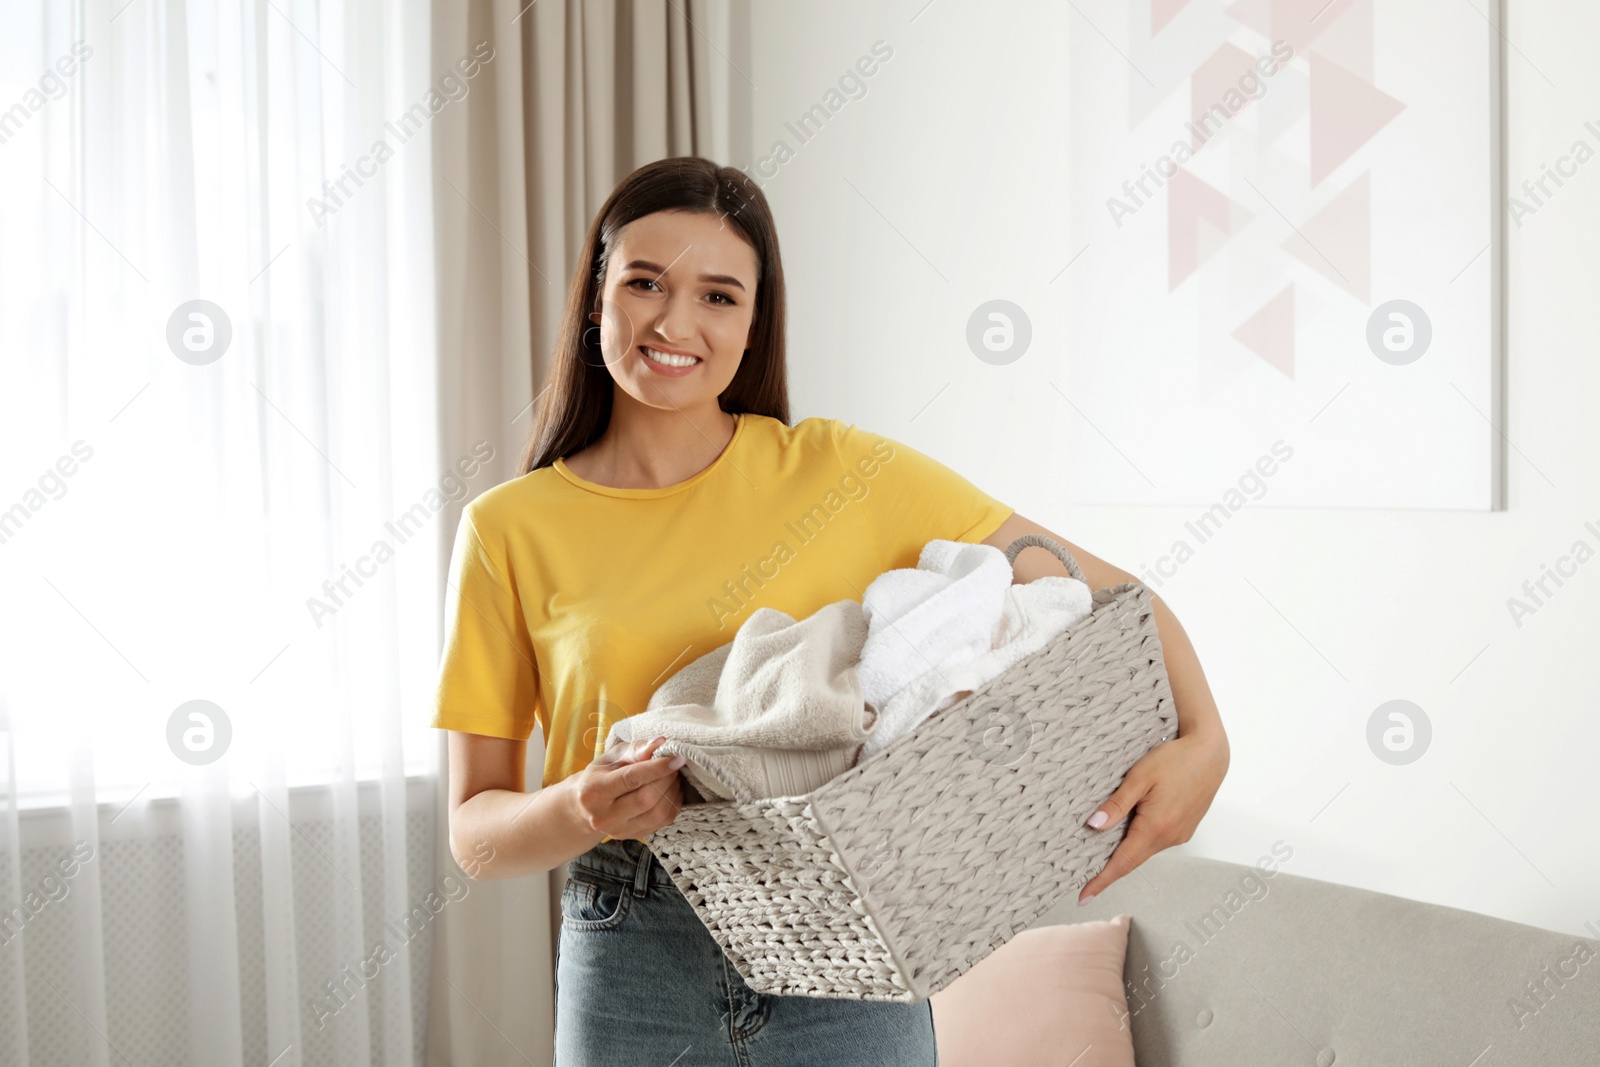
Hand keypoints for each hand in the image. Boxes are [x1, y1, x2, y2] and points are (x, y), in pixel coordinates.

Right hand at [569, 736, 687, 842]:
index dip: (658, 768)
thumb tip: (661, 743)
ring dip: (673, 791)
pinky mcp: (633, 837)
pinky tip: (671, 789)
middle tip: (674, 763)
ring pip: (658, 814)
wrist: (586, 807)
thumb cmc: (601, 775)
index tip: (678, 757)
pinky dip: (673, 803)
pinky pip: (663, 822)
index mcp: (594, 791)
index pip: (631, 779)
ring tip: (673, 775)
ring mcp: (619, 830)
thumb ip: (636, 749)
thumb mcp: (613, 756)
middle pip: (647, 799)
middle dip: (667, 778)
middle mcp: (604, 816)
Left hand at [1076, 729, 1228, 904]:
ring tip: (1101, 844)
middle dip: (1109, 868)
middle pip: (1133, 859)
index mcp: (1156, 828)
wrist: (1210, 753)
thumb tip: (1094, 826)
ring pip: (1145, 848)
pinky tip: (1131, 826)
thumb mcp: (1139, 778)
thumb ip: (1117, 804)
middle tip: (1083, 872)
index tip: (1083, 897)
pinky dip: (1141, 839)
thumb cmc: (1175, 760)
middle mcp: (1170, 837)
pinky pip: (1156, 840)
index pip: (1123, 863)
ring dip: (1126, 849)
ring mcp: (1180, 834)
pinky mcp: (1185, 828)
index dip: (1101, 881)